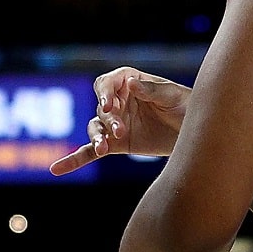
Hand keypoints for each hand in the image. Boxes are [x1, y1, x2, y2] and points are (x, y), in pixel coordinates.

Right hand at [50, 67, 191, 175]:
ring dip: (96, 138)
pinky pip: (89, 152)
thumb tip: (131, 83)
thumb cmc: (186, 106)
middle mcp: (117, 102)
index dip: (103, 93)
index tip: (108, 105)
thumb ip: (151, 90)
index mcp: (128, 82)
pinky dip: (74, 160)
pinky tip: (56, 169)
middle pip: (101, 109)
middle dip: (108, 120)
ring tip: (104, 149)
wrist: (196, 132)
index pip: (105, 83)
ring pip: (95, 129)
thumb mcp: (173, 96)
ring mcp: (114, 124)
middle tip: (120, 131)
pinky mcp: (116, 145)